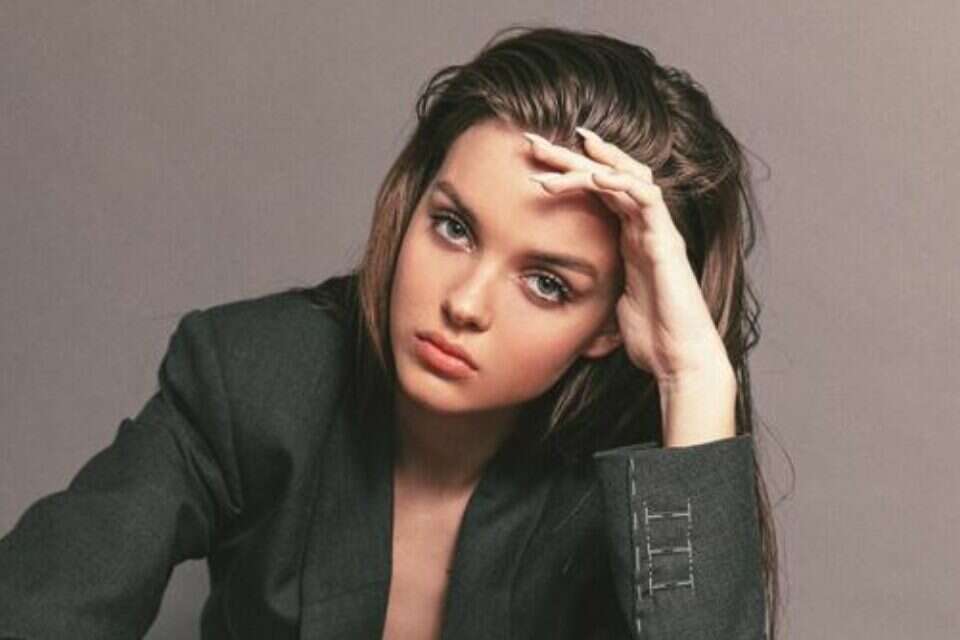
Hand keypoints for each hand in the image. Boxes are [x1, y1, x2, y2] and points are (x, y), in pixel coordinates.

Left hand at [523, 127, 735, 444]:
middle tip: (533, 140)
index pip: (601, 189)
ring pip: (626, 178)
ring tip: (551, 160)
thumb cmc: (649, 336)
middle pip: (610, 174)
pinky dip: (623, 183)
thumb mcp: (607, 300)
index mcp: (630, 237)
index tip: (538, 156)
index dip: (573, 168)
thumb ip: (593, 281)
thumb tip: (558, 284)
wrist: (679, 360)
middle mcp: (645, 227)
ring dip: (588, 165)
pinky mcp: (667, 243)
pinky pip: (648, 200)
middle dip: (572, 155)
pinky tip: (597, 175)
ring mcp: (658, 231)